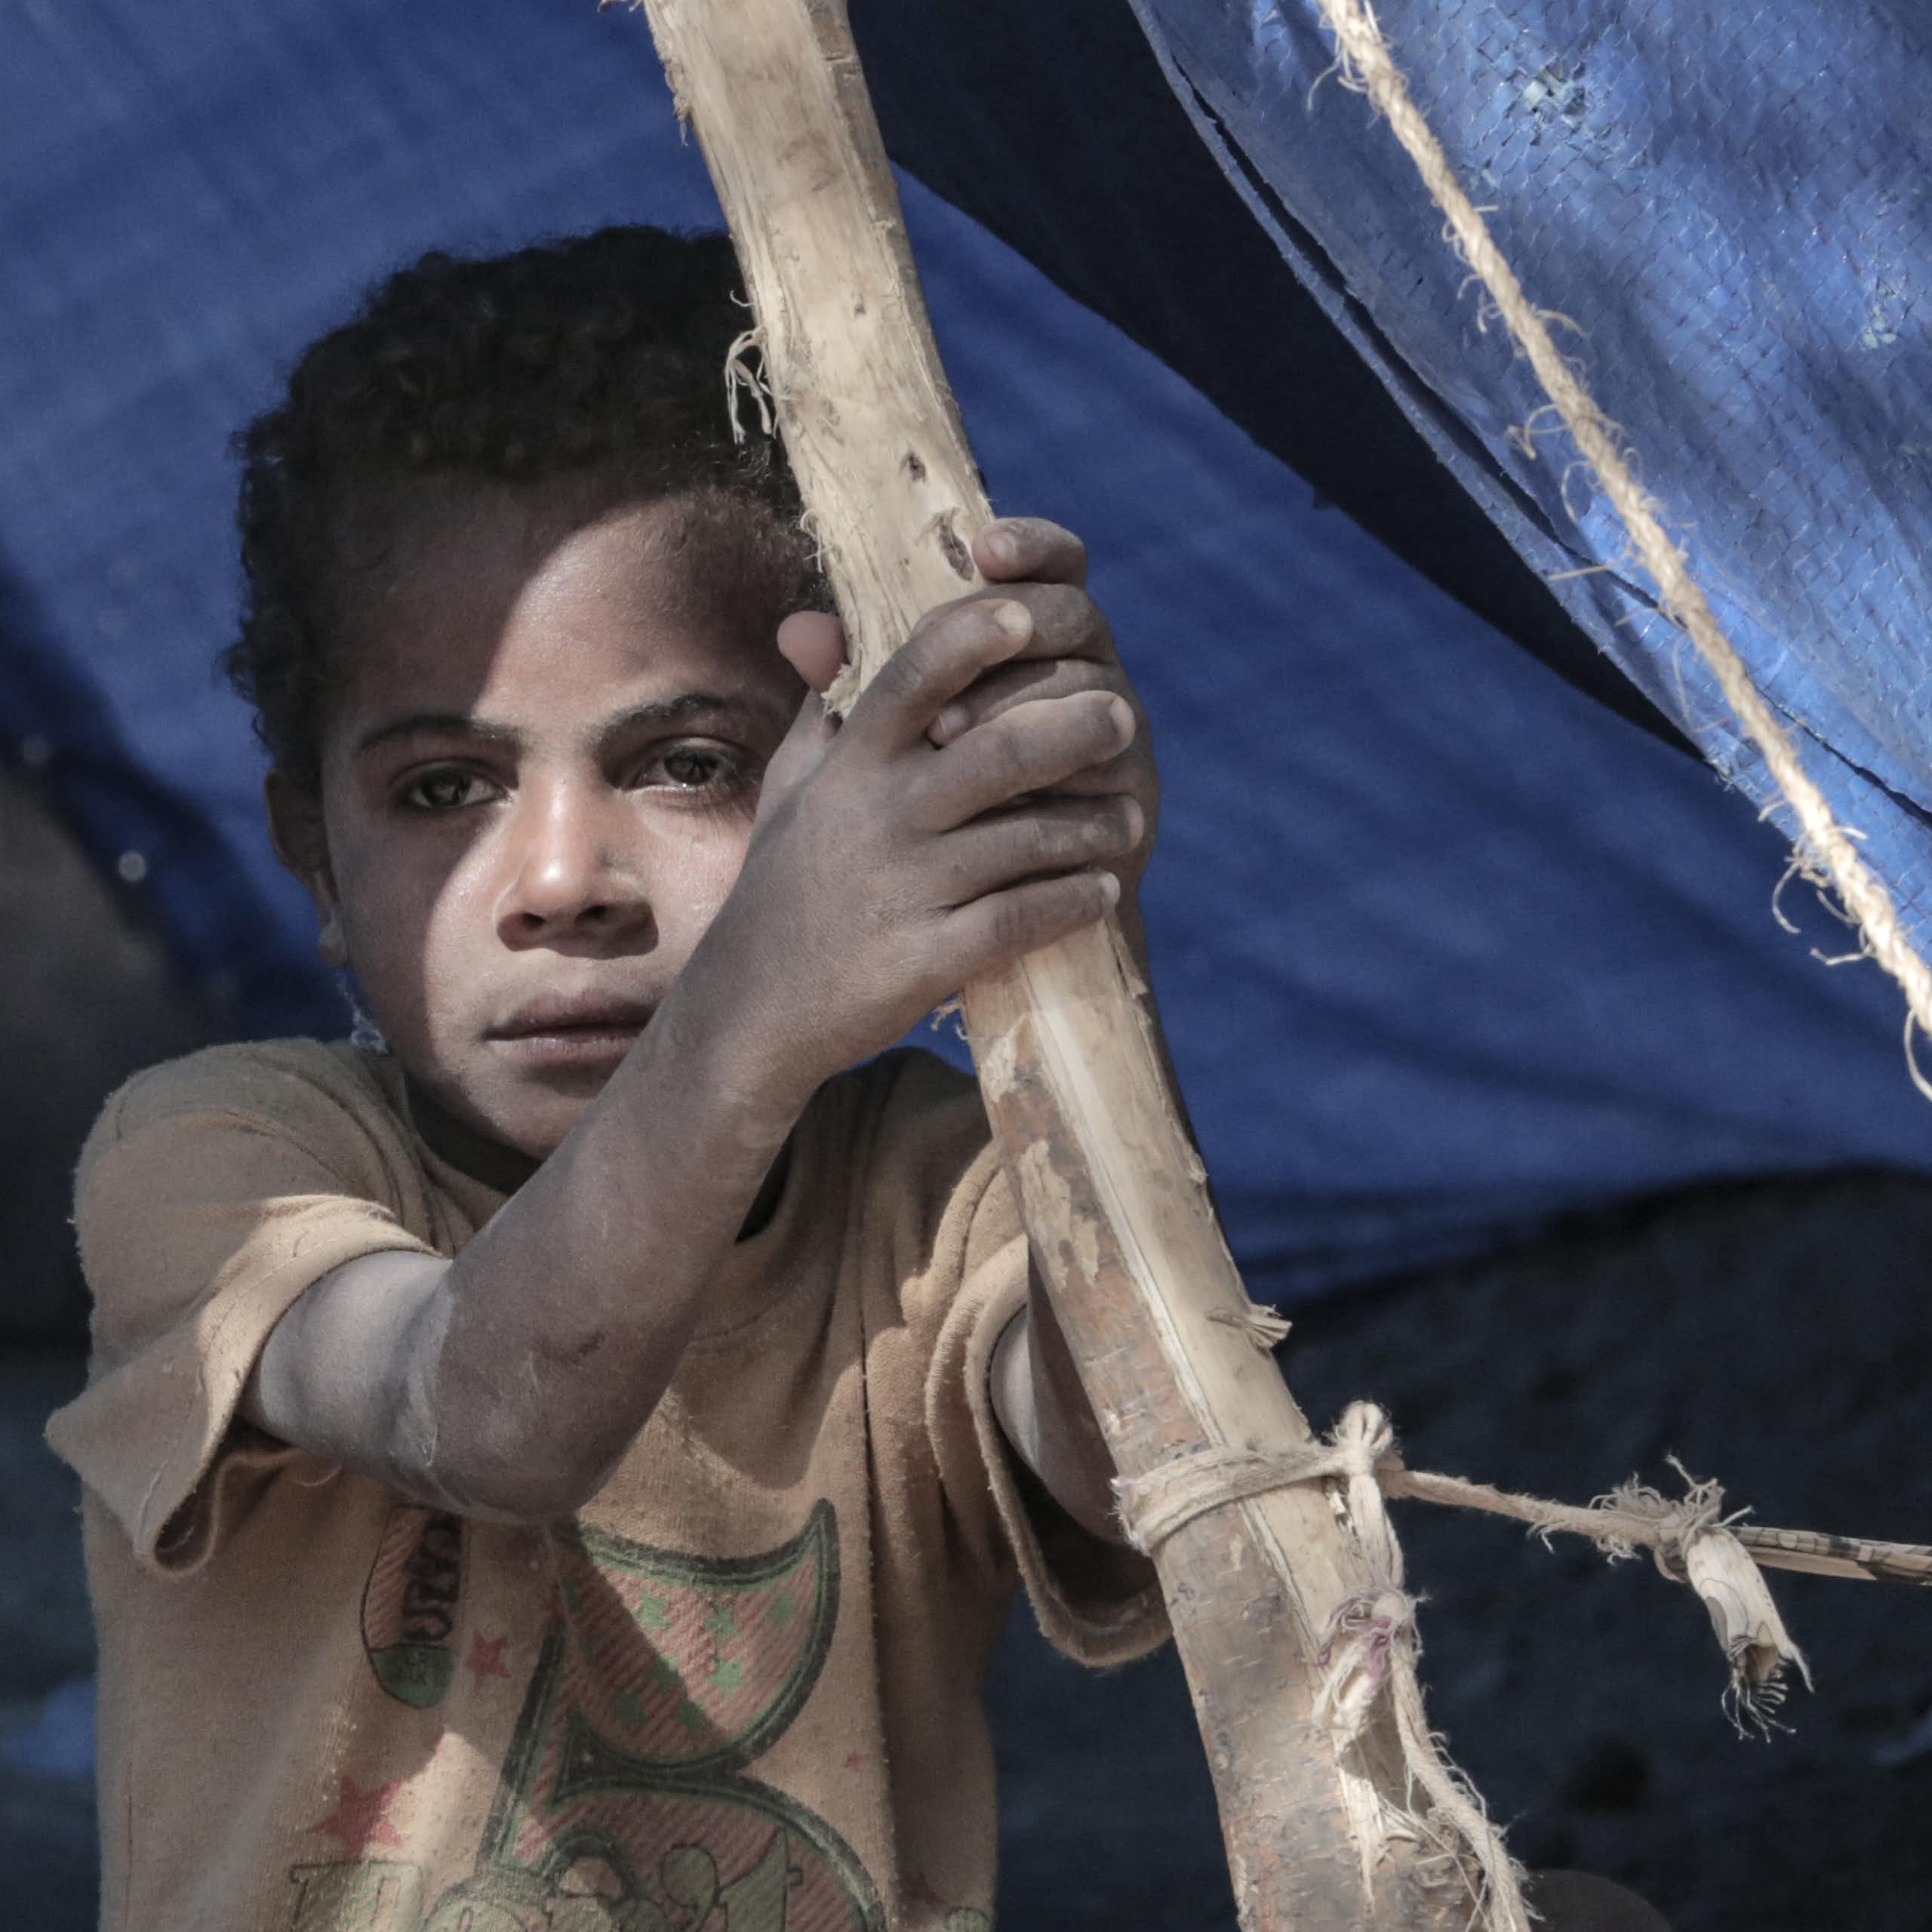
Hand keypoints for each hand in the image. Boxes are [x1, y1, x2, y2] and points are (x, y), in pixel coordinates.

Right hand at [691, 518, 1155, 1097]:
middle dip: (1074, 728)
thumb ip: (824, 707)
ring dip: (1093, 825)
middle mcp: (876, 815)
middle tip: (1123, 716)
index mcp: (849, 762)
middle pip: (996, 751)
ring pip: (1026, 838)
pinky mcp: (925, 960)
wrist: (751, 1009)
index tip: (1031, 612)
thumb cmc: (783, 882)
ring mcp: (903, 889)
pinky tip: (1102, 891)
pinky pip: (1020, 919)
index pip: (914, 673)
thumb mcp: (791, 786)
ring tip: (1128, 816)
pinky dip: (1072, 902)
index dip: (974, 633)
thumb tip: (821, 623)